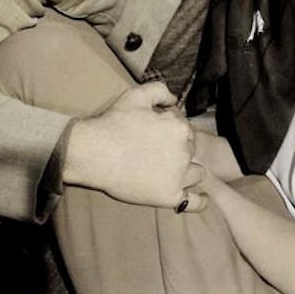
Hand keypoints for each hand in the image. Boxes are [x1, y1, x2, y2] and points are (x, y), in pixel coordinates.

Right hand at [62, 82, 206, 210]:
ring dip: (187, 172)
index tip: (156, 139)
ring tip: (170, 173)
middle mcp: (184, 151)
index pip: (185, 131)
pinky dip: (200, 201)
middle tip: (156, 155)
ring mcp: (179, 176)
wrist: (93, 153)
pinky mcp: (170, 196)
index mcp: (180, 128)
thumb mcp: (137, 96)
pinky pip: (195, 202)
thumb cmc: (113, 123)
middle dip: (178, 151)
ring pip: (196, 173)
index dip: (171, 134)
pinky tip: (201, 198)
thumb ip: (160, 91)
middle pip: (190, 151)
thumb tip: (174, 100)